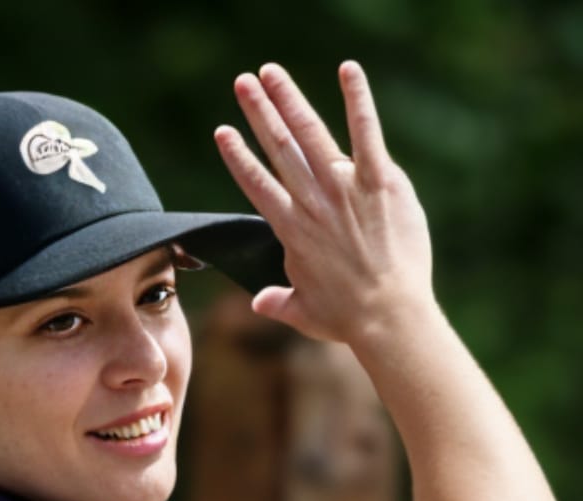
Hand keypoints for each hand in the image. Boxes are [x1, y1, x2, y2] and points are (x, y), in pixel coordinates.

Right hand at [215, 61, 433, 345]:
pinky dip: (358, 100)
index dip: (238, 156)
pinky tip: (348, 70)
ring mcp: (346, 190)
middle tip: (242, 81)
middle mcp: (312, 204)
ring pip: (311, 135)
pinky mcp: (380, 184)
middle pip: (279, 149)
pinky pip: (368, 134)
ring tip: (271, 72)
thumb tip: (258, 302)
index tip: (223, 131)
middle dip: (258, 111)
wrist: (387, 315)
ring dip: (289, 99)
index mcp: (291, 230)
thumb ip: (278, 302)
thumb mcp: (303, 313)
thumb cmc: (346, 318)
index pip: (256, 184)